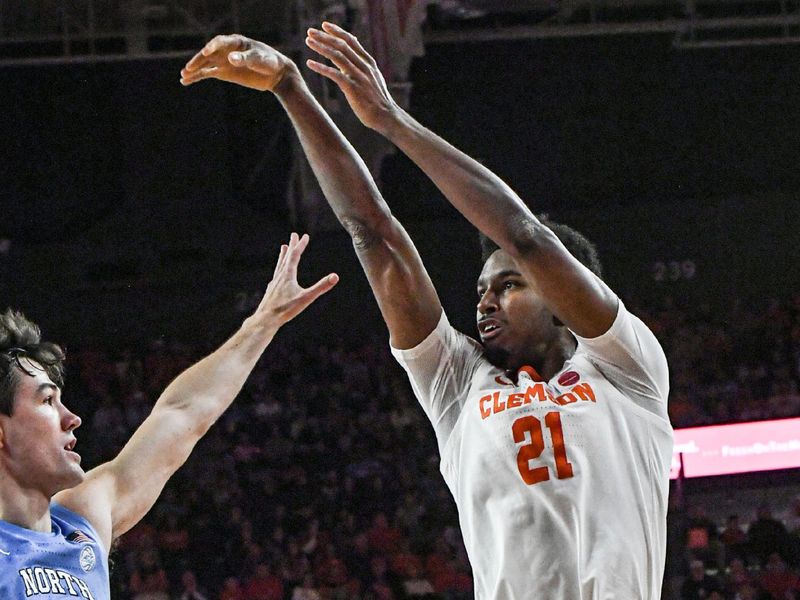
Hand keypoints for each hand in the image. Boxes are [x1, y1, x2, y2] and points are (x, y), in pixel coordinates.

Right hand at [180, 34, 295, 91]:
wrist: (275, 74)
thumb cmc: (269, 62)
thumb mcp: (259, 59)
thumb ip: (245, 58)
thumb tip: (230, 58)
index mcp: (236, 42)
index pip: (220, 42)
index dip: (213, 46)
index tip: (207, 52)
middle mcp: (226, 50)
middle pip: (208, 53)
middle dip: (198, 60)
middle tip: (189, 68)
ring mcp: (224, 61)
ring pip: (205, 63)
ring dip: (194, 69)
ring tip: (183, 75)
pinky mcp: (224, 72)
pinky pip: (208, 73)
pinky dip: (197, 76)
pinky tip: (186, 80)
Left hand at [254, 233, 337, 326]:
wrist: (266, 319)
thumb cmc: (286, 309)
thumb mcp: (306, 298)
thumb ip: (321, 287)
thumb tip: (335, 277)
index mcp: (288, 275)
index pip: (295, 256)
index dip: (301, 245)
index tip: (305, 236)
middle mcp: (280, 276)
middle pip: (286, 257)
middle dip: (292, 246)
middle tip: (294, 235)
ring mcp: (274, 283)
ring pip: (280, 265)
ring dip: (283, 255)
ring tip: (283, 247)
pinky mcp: (271, 290)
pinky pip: (276, 275)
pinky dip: (279, 269)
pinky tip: (278, 274)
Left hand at [305, 22, 401, 132]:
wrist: (386, 116)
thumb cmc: (377, 99)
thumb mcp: (372, 78)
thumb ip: (360, 65)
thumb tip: (349, 54)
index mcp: (368, 62)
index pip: (351, 41)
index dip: (337, 32)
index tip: (324, 25)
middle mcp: (364, 66)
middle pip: (342, 45)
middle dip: (325, 36)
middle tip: (310, 31)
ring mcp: (359, 76)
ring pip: (337, 56)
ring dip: (321, 47)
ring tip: (308, 42)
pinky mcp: (353, 88)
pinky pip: (334, 74)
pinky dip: (321, 67)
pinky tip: (310, 63)